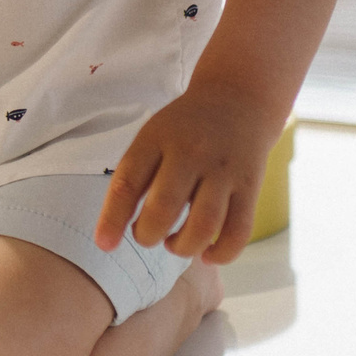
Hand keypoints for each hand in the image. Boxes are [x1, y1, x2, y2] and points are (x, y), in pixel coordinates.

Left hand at [93, 87, 282, 264]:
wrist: (238, 101)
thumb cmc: (185, 129)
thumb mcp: (152, 137)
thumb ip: (135, 177)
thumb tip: (113, 231)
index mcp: (157, 139)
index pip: (128, 182)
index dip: (112, 219)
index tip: (105, 245)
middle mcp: (191, 153)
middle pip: (165, 207)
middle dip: (148, 235)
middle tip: (147, 236)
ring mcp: (224, 170)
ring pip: (204, 225)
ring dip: (183, 247)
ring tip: (174, 244)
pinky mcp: (250, 187)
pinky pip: (238, 231)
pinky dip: (221, 254)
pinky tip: (207, 254)